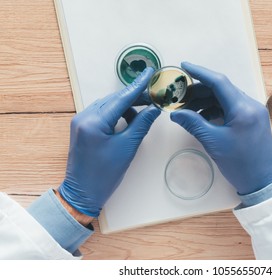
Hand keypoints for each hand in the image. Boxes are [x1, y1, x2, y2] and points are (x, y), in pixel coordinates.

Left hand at [58, 67, 160, 216]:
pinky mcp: (82, 128)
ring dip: (126, 107)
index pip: (121, 98)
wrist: (83, 193)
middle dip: (134, 97)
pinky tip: (128, 122)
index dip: (138, 86)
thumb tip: (154, 109)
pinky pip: (102, 114)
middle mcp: (84, 117)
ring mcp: (81, 122)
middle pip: (114, 99)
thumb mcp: (127, 148)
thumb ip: (141, 124)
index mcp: (94, 122)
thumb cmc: (104, 175)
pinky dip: (116, 115)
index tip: (149, 73)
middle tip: (153, 97)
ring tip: (142, 115)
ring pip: (108, 106)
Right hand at [171, 62, 271, 194]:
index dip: (199, 72)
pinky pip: (232, 107)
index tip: (184, 66)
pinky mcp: (254, 120)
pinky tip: (203, 117)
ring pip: (226, 98)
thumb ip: (193, 123)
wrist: (263, 182)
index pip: (219, 82)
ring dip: (207, 101)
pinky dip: (216, 109)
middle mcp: (251, 105)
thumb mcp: (213, 142)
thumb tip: (175, 113)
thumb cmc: (240, 165)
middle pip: (221, 89)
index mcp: (243, 108)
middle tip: (180, 97)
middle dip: (199, 91)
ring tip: (188, 110)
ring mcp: (254, 112)